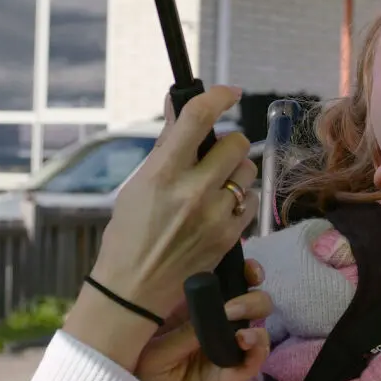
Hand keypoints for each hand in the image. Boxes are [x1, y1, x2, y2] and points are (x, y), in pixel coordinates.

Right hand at [65, 85, 257, 368]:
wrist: (133, 288)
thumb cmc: (129, 233)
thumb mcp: (138, 183)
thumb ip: (165, 144)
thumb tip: (177, 102)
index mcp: (162, 173)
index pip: (197, 119)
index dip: (217, 96)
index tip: (228, 92)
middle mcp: (192, 192)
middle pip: (235, 143)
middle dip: (227, 143)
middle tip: (213, 154)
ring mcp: (214, 216)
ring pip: (247, 172)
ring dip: (235, 173)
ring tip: (214, 186)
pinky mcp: (229, 237)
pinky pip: (251, 202)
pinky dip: (240, 201)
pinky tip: (221, 209)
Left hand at [100, 276, 270, 380]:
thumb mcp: (157, 351)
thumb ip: (187, 330)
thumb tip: (219, 309)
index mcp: (192, 314)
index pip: (222, 285)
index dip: (239, 271)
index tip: (246, 268)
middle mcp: (215, 328)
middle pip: (248, 299)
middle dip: (250, 292)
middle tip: (235, 301)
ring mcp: (227, 350)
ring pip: (258, 323)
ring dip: (253, 313)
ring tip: (235, 319)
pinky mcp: (235, 374)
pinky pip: (257, 355)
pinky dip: (257, 344)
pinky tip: (243, 342)